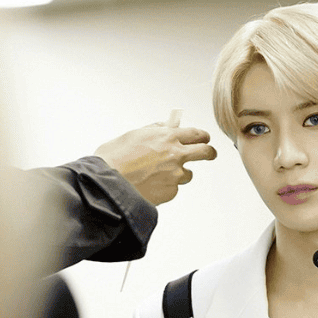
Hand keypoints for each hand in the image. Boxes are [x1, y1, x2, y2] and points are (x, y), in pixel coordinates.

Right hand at [94, 123, 216, 204]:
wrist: (107, 184)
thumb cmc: (114, 158)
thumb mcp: (134, 135)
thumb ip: (154, 130)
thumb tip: (166, 127)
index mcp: (167, 137)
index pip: (197, 134)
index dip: (202, 137)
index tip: (204, 139)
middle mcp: (176, 154)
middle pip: (206, 152)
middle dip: (209, 153)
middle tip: (208, 154)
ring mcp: (175, 174)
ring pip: (188, 174)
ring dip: (179, 174)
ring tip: (158, 175)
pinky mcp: (171, 191)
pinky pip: (173, 188)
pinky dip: (165, 187)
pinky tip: (150, 185)